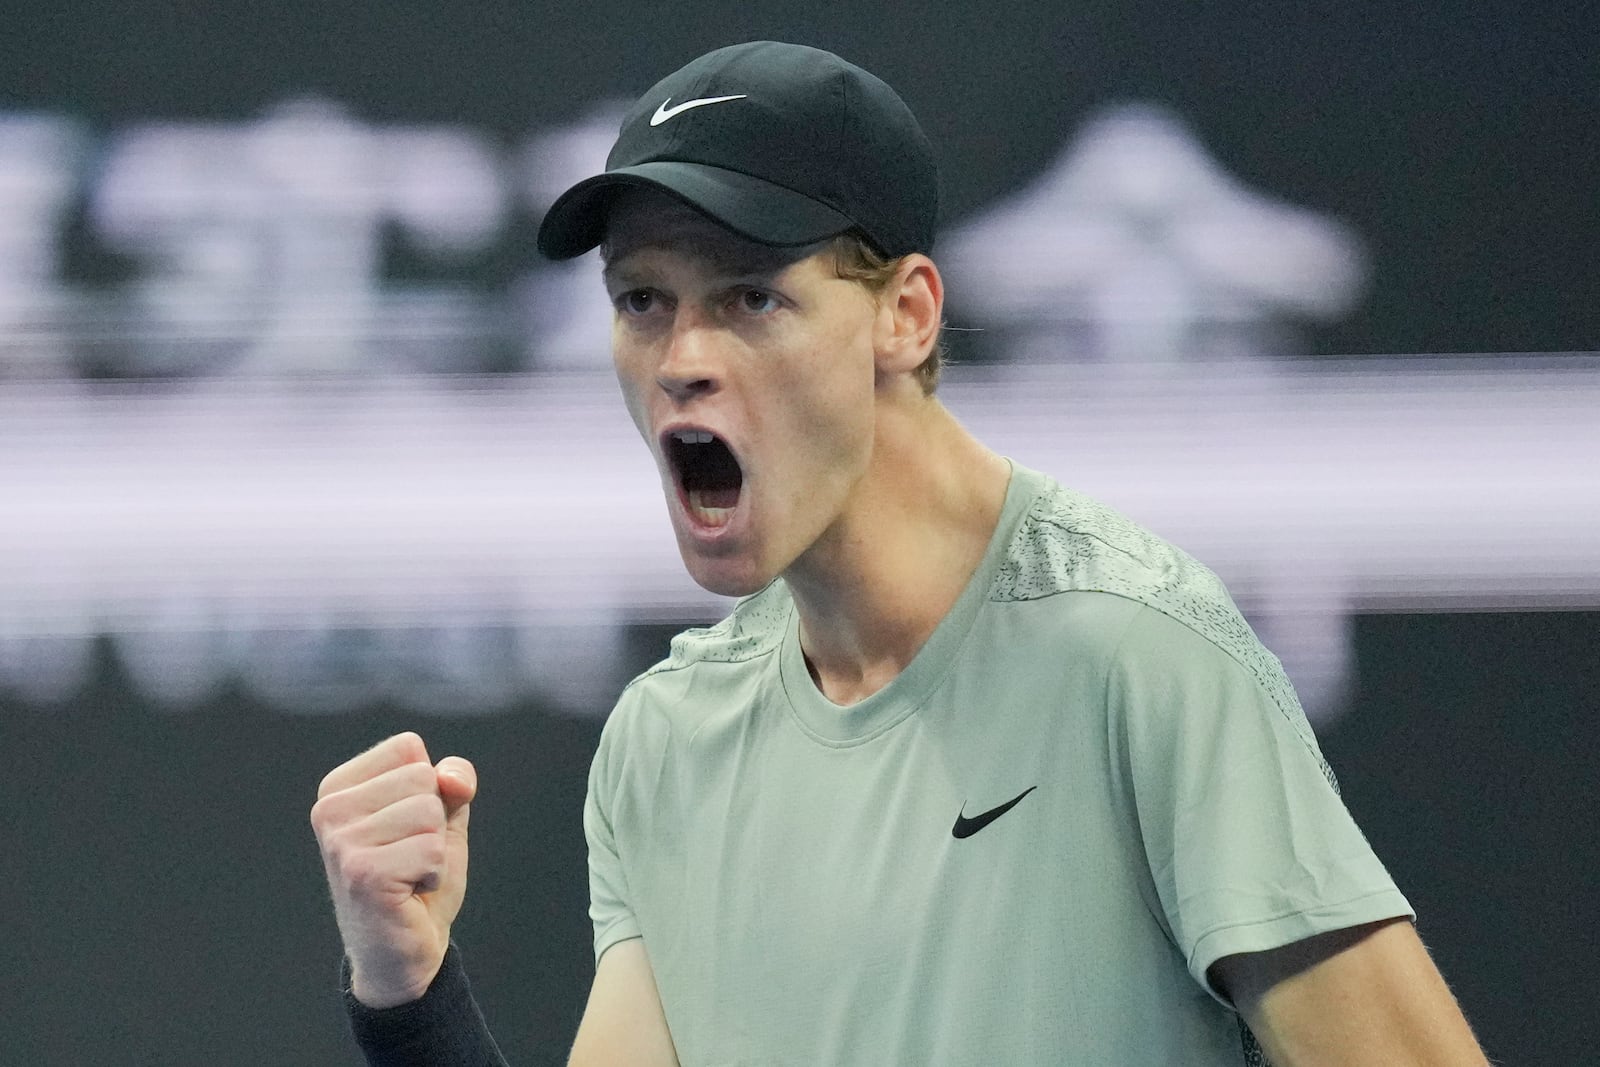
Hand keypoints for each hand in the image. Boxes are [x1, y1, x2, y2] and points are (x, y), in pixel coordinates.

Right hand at [310, 732, 477, 1007]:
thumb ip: (452, 782)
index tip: (406, 830)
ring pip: (430, 812)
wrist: (404, 952)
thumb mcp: (442, 818)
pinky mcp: (361, 873)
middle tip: (409, 859)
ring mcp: (341, 842)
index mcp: (338, 787)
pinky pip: (432, 849)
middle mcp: (329, 809)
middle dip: (434, 822)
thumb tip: (454, 779)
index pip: (409, 748)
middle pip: (423, 778)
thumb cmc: (417, 878)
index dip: (429, 790)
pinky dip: (434, 874)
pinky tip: (408, 894)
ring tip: (408, 876)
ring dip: (434, 850)